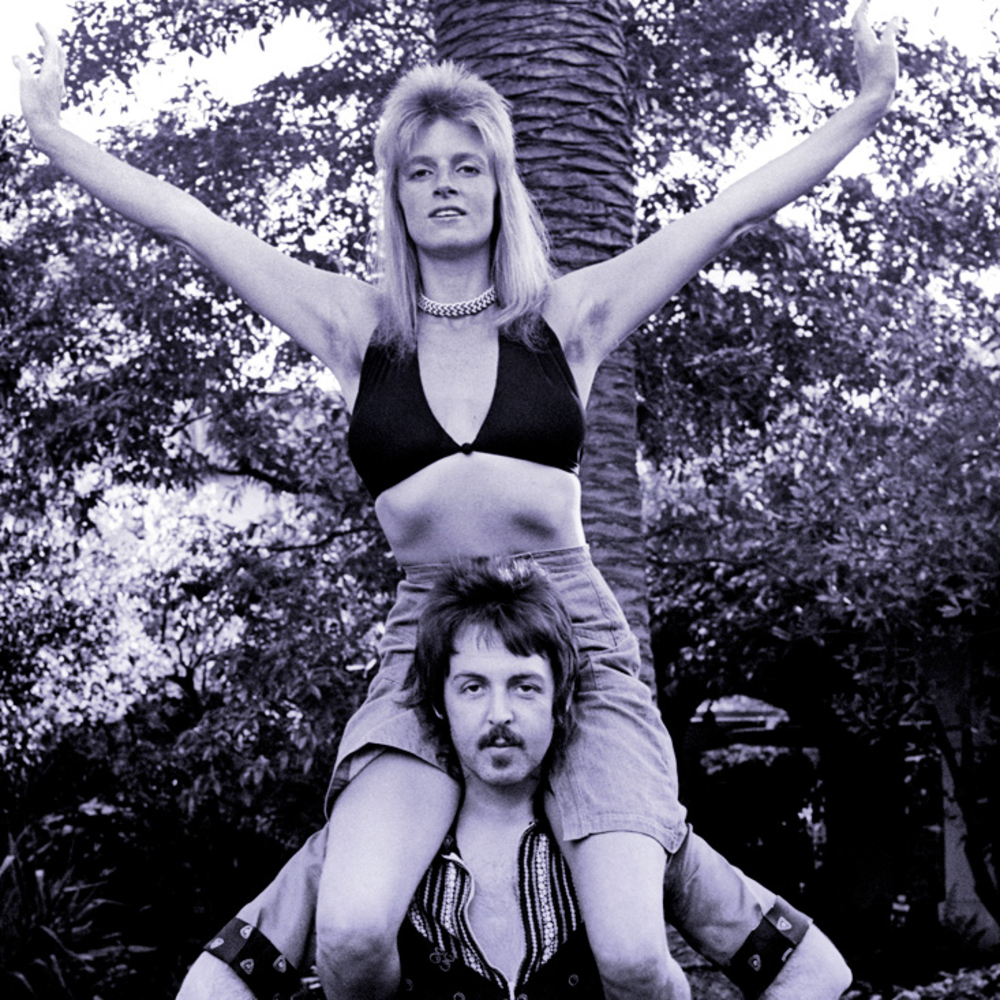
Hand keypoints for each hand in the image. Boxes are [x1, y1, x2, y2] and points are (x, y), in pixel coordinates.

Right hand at [12, 23, 65, 140]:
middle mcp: (58, 78)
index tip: (37, 24)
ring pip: (58, 65)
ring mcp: (58, 87)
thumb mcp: (26, 84)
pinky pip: (55, 75)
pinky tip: (42, 70)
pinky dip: (49, 65)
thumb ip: (22, 68)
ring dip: (51, 53)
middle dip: (50, 40)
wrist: (47, 130)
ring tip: (42, 46)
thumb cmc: (36, 108)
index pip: (52, 46)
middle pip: (58, 53)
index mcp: (52, 72)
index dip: (45, 33)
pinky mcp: (55, 95)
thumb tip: (16, 57)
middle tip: (40, 31)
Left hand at [851, 0, 900, 108]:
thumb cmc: (881, 73)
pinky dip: (868, 36)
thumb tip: (895, 18)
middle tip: (867, 3)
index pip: (858, 18)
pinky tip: (873, 40)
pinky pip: (865, 46)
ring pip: (859, 36)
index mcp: (863, 41)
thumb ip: (890, 31)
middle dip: (861, 13)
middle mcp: (860, 48)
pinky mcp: (867, 66)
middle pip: (856, 26)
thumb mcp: (888, 48)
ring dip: (862, 24)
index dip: (863, 6)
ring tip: (867, 17)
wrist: (875, 98)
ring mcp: (862, 58)